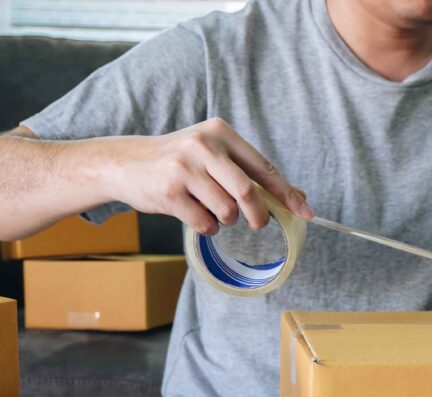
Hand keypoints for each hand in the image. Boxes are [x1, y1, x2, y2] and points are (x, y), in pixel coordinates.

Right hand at [104, 118, 312, 233]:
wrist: (126, 163)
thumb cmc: (180, 163)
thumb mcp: (214, 156)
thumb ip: (251, 173)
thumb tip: (297, 197)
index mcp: (220, 133)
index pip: (263, 167)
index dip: (286, 193)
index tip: (305, 211)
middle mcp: (203, 146)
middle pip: (247, 191)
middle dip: (258, 215)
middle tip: (258, 224)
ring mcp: (184, 169)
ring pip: (226, 211)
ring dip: (226, 221)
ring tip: (212, 211)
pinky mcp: (169, 192)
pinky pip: (205, 223)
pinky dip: (208, 227)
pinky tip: (196, 216)